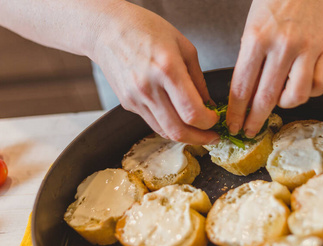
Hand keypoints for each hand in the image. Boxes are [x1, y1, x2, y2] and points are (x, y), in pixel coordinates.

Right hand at [91, 1, 218, 144]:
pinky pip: (153, 123)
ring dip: (185, 136)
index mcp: (167, 69)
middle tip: (211, 136)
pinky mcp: (127, 104)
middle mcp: (149, 88)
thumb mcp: (184, 46)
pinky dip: (169, 126)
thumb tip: (208, 105)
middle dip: (200, 139)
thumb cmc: (146, 30)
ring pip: (164, 132)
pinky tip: (178, 119)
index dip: (209, 123)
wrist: (107, 29)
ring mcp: (136, 99)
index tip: (215, 119)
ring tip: (197, 130)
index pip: (192, 112)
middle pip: (178, 131)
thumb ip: (198, 79)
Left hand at [227, 0, 322, 137]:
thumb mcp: (249, 32)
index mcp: (257, 39)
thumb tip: (242, 100)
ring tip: (280, 96)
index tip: (233, 125)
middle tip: (249, 130)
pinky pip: (321, 85)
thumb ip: (247, 65)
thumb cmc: (272, 9)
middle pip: (266, 97)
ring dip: (284, 104)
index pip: (242, 87)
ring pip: (296, 96)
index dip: (236, 112)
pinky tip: (302, 83)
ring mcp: (308, 48)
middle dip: (254, 120)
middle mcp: (283, 45)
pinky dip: (311, 92)